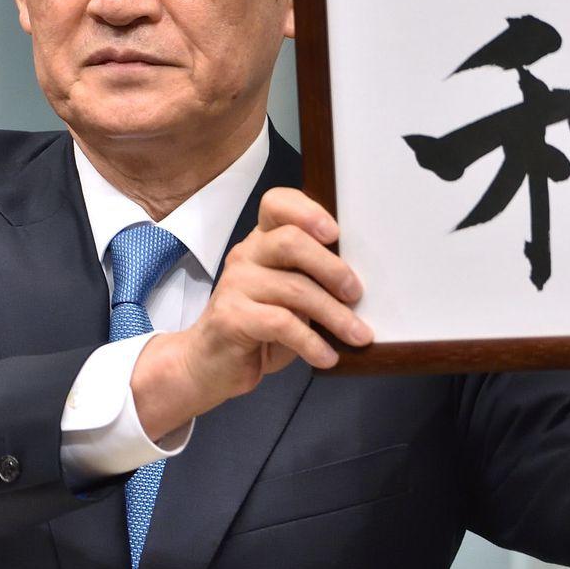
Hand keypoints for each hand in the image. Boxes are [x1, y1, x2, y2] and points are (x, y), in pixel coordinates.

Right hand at [131, 188, 370, 438]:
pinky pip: (281, 323)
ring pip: (294, 288)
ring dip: (334, 315)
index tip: (335, 233)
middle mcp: (246, 254)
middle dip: (332, 268)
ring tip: (357, 335)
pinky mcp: (231, 317)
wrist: (209, 365)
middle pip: (292, 241)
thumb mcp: (288, 297)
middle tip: (356, 293)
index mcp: (262, 241)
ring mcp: (235, 284)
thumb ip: (311, 278)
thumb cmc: (259, 327)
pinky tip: (327, 356)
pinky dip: (312, 342)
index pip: (276, 203)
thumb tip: (359, 284)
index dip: (307, 211)